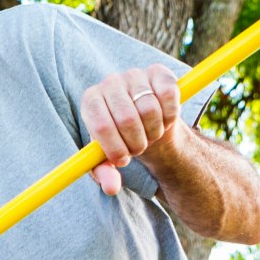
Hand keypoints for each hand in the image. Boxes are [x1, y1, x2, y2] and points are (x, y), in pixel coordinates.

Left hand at [81, 63, 182, 196]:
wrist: (145, 124)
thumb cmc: (120, 141)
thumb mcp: (108, 159)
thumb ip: (105, 173)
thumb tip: (111, 187)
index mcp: (90, 101)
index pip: (101, 126)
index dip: (115, 148)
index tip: (123, 160)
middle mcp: (109, 82)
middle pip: (127, 119)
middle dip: (136, 143)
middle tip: (138, 149)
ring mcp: (134, 74)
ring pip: (150, 109)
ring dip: (154, 131)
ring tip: (150, 135)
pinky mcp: (159, 72)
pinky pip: (169, 95)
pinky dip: (169, 116)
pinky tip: (164, 120)